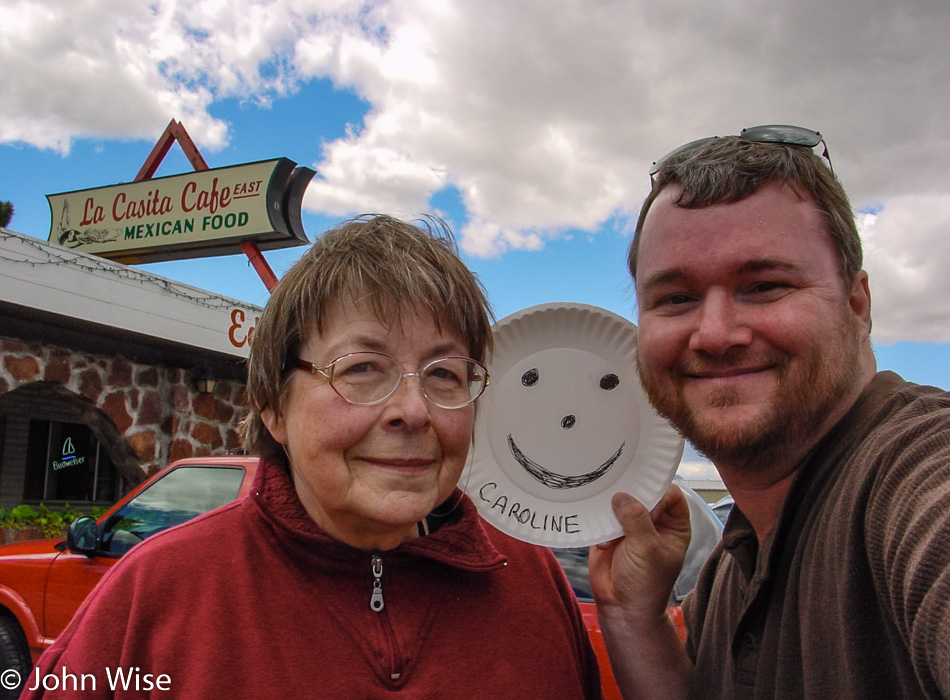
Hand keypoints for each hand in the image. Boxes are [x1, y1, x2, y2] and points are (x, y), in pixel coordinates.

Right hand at [589, 483, 691, 625]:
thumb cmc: (646, 584)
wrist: (621, 608)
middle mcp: (654, 523)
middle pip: (644, 495)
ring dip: (613, 512)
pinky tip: (604, 543)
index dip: (659, 495)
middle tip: (620, 505)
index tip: (645, 506)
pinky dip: (601, 523)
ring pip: (622, 503)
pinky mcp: (610, 532)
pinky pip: (603, 515)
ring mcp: (631, 527)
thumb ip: (637, 520)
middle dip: (631, 498)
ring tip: (611, 527)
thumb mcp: (648, 549)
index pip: (671, 495)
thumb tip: (622, 497)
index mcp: (674, 526)